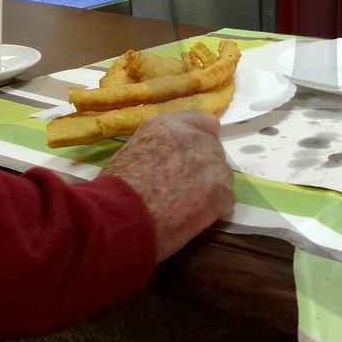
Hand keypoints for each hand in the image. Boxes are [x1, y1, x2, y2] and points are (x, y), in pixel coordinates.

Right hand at [100, 111, 235, 260]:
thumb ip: (160, 147)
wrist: (117, 218)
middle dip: (204, 169)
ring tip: (186, 206)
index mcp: (169, 125)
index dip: (201, 142)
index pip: (205, 123)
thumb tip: (170, 157)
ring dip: (210, 189)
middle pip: (214, 151)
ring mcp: (210, 163)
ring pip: (223, 176)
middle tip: (184, 189)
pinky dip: (214, 211)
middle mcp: (194, 138)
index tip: (193, 157)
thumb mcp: (133, 151)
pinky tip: (193, 218)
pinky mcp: (220, 191)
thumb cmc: (115, 190)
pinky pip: (226, 200)